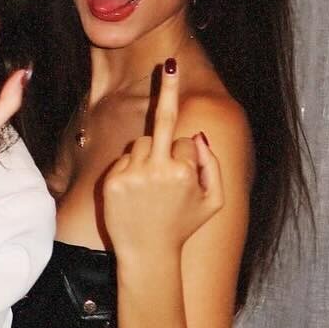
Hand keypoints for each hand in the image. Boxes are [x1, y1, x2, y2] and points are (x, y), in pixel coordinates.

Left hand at [101, 61, 223, 260]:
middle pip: (161, 128)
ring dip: (146, 156)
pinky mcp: (113, 181)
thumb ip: (215, 166)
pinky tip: (133, 194)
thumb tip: (198, 134)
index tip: (181, 147)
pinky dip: (129, 169)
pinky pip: (123, 159)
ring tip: (149, 189)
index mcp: (185, 171)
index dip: (186, 156)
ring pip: (140, 144)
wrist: (148, 255)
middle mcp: (158, 168)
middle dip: (167, 106)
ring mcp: (132, 174)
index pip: (185, 140)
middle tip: (169, 72)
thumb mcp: (215, 201)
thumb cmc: (183, 228)